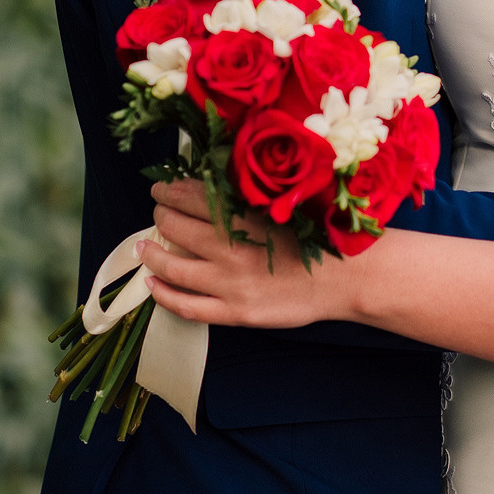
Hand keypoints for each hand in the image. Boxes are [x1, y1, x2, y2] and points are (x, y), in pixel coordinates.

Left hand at [138, 179, 356, 327]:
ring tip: (144, 246)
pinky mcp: (236, 312)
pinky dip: (165, 295)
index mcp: (247, 215)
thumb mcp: (288, 202)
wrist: (348, 277)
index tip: (162, 187)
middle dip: (162, 215)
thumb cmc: (324, 234)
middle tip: (158, 210)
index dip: (172, 190)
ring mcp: (231, 284)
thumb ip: (252, 194)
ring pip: (175, 268)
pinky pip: (188, 307)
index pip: (195, 197)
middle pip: (179, 228)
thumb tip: (217, 181)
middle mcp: (233, 249)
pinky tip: (153, 285)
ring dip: (154, 254)